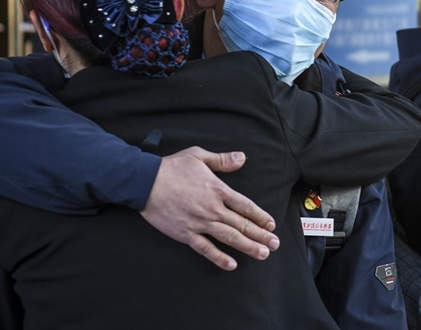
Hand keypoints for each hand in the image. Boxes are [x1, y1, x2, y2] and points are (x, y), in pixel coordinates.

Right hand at [140, 146, 279, 270]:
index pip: (245, 206)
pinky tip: (231, 264)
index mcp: (218, 189)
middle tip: (275, 244)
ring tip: (263, 254)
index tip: (271, 224)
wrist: (145, 182)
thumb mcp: (199, 156)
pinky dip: (219, 257)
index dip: (260, 216)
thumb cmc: (172, 167)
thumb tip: (242, 158)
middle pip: (242, 224)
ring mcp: (200, 223)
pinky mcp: (186, 234)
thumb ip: (222, 160)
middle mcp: (213, 208)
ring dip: (248, 247)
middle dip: (260, 235)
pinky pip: (206, 248)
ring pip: (229, 238)